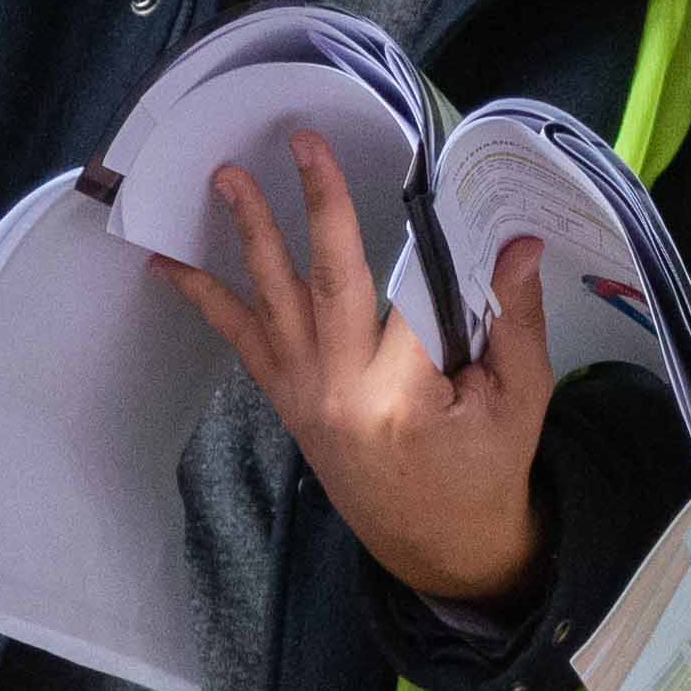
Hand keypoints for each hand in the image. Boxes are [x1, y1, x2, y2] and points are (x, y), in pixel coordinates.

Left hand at [166, 137, 550, 606]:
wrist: (441, 547)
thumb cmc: (486, 470)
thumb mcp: (521, 400)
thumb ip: (515, 319)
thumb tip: (518, 241)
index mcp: (402, 393)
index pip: (416, 292)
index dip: (438, 241)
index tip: (442, 185)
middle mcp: (339, 390)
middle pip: (330, 279)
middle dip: (319, 206)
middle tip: (303, 142)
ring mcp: (305, 396)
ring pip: (272, 301)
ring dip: (248, 236)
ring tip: (223, 179)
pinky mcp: (288, 403)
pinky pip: (243, 342)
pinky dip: (207, 301)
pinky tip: (169, 264)